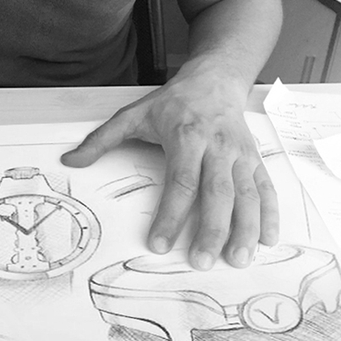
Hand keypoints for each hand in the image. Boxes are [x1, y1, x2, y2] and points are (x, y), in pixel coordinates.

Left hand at [60, 73, 278, 269]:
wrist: (214, 79)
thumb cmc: (173, 102)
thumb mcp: (133, 114)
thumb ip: (101, 140)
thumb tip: (71, 161)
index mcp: (186, 137)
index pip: (181, 181)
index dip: (171, 215)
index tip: (158, 243)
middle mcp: (217, 146)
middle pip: (217, 192)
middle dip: (211, 230)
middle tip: (200, 261)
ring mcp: (240, 154)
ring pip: (247, 194)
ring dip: (245, 229)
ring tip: (236, 260)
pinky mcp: (254, 159)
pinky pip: (267, 189)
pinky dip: (270, 215)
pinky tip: (267, 240)